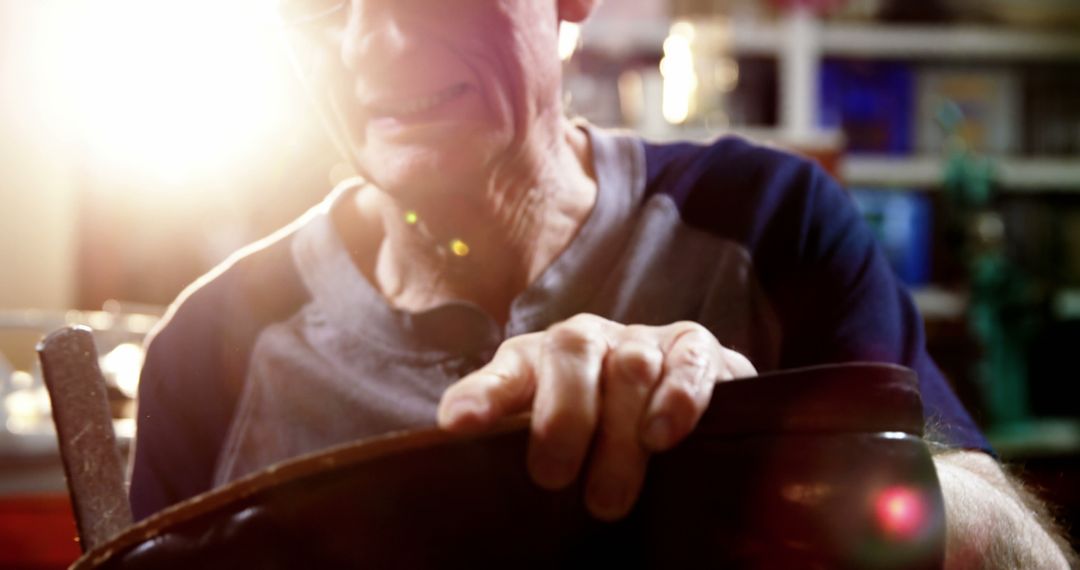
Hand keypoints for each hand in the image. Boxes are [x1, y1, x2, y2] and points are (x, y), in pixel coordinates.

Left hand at [437, 314, 756, 520]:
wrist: (675, 400)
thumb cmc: (597, 434)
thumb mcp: (551, 443)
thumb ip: (512, 448)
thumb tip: (473, 471)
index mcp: (539, 360)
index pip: (507, 370)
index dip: (483, 394)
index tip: (459, 425)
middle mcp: (588, 340)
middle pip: (571, 352)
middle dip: (561, 418)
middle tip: (552, 478)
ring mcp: (642, 340)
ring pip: (631, 366)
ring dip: (620, 432)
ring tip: (608, 497)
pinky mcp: (694, 347)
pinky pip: (688, 360)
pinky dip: (678, 398)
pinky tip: (663, 438)